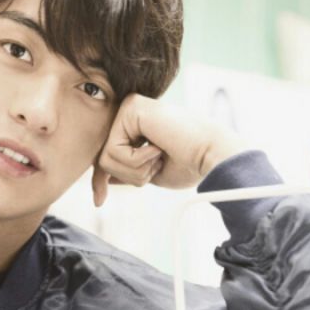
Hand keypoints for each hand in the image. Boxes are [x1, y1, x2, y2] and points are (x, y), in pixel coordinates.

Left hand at [91, 93, 249, 206]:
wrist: (210, 156)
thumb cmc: (189, 164)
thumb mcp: (149, 172)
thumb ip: (126, 171)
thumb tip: (102, 176)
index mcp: (135, 126)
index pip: (106, 155)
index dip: (99, 180)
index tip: (99, 201)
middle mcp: (129, 113)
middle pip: (102, 158)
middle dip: (127, 176)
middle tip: (156, 168)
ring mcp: (129, 108)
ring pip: (105, 157)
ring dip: (134, 169)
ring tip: (159, 157)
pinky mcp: (130, 108)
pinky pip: (113, 149)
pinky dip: (136, 159)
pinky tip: (157, 148)